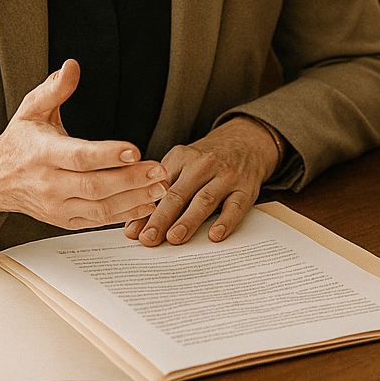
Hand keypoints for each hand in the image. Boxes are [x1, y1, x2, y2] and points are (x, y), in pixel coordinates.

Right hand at [0, 60, 167, 227]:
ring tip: (160, 188)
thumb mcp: (32, 109)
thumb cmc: (20, 141)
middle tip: (158, 171)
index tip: (134, 150)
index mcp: (43, 154)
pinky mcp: (64, 220)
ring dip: (133, 200)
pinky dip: (124, 215)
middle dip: (130, 179)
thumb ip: (55, 88)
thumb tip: (72, 66)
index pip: (78, 157)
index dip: (108, 154)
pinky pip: (97, 221)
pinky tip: (146, 204)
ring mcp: (56, 206)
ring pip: (99, 208)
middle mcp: (49, 184)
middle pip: (95, 185)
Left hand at [123, 116, 280, 246]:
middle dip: (161, 218)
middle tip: (148, 238)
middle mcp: (204, 165)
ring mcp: (226, 176)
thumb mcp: (183, 163)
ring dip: (188, 220)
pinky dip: (225, 221)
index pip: (159, 187)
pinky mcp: (246, 189)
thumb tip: (137, 224)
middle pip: (179, 194)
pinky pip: (236, 206)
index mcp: (182, 157)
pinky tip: (215, 235)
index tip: (133, 232)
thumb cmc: (207, 161)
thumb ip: (162, 189)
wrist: (246, 142)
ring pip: (205, 199)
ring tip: (174, 238)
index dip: (145, 210)